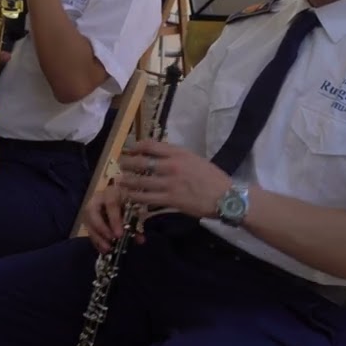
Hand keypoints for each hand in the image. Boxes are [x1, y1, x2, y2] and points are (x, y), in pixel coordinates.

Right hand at [82, 184, 135, 253]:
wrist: (120, 196)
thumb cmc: (127, 201)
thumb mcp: (133, 209)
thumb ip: (135, 224)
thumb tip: (140, 240)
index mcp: (111, 193)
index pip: (111, 205)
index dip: (114, 220)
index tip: (119, 235)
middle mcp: (97, 199)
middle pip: (92, 212)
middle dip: (101, 228)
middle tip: (111, 241)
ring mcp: (90, 208)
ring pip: (88, 222)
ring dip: (97, 237)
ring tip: (107, 249)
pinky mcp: (87, 219)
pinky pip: (89, 230)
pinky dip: (96, 241)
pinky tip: (103, 249)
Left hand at [115, 139, 233, 219]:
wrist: (226, 197)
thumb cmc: (212, 177)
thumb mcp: (195, 159)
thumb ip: (176, 156)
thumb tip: (159, 154)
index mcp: (179, 153)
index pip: (150, 145)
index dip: (136, 147)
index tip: (130, 150)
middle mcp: (172, 166)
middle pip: (141, 162)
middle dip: (127, 163)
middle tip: (120, 164)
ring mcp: (170, 183)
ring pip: (141, 181)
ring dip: (127, 181)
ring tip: (119, 182)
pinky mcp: (170, 199)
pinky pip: (147, 198)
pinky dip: (135, 197)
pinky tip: (129, 197)